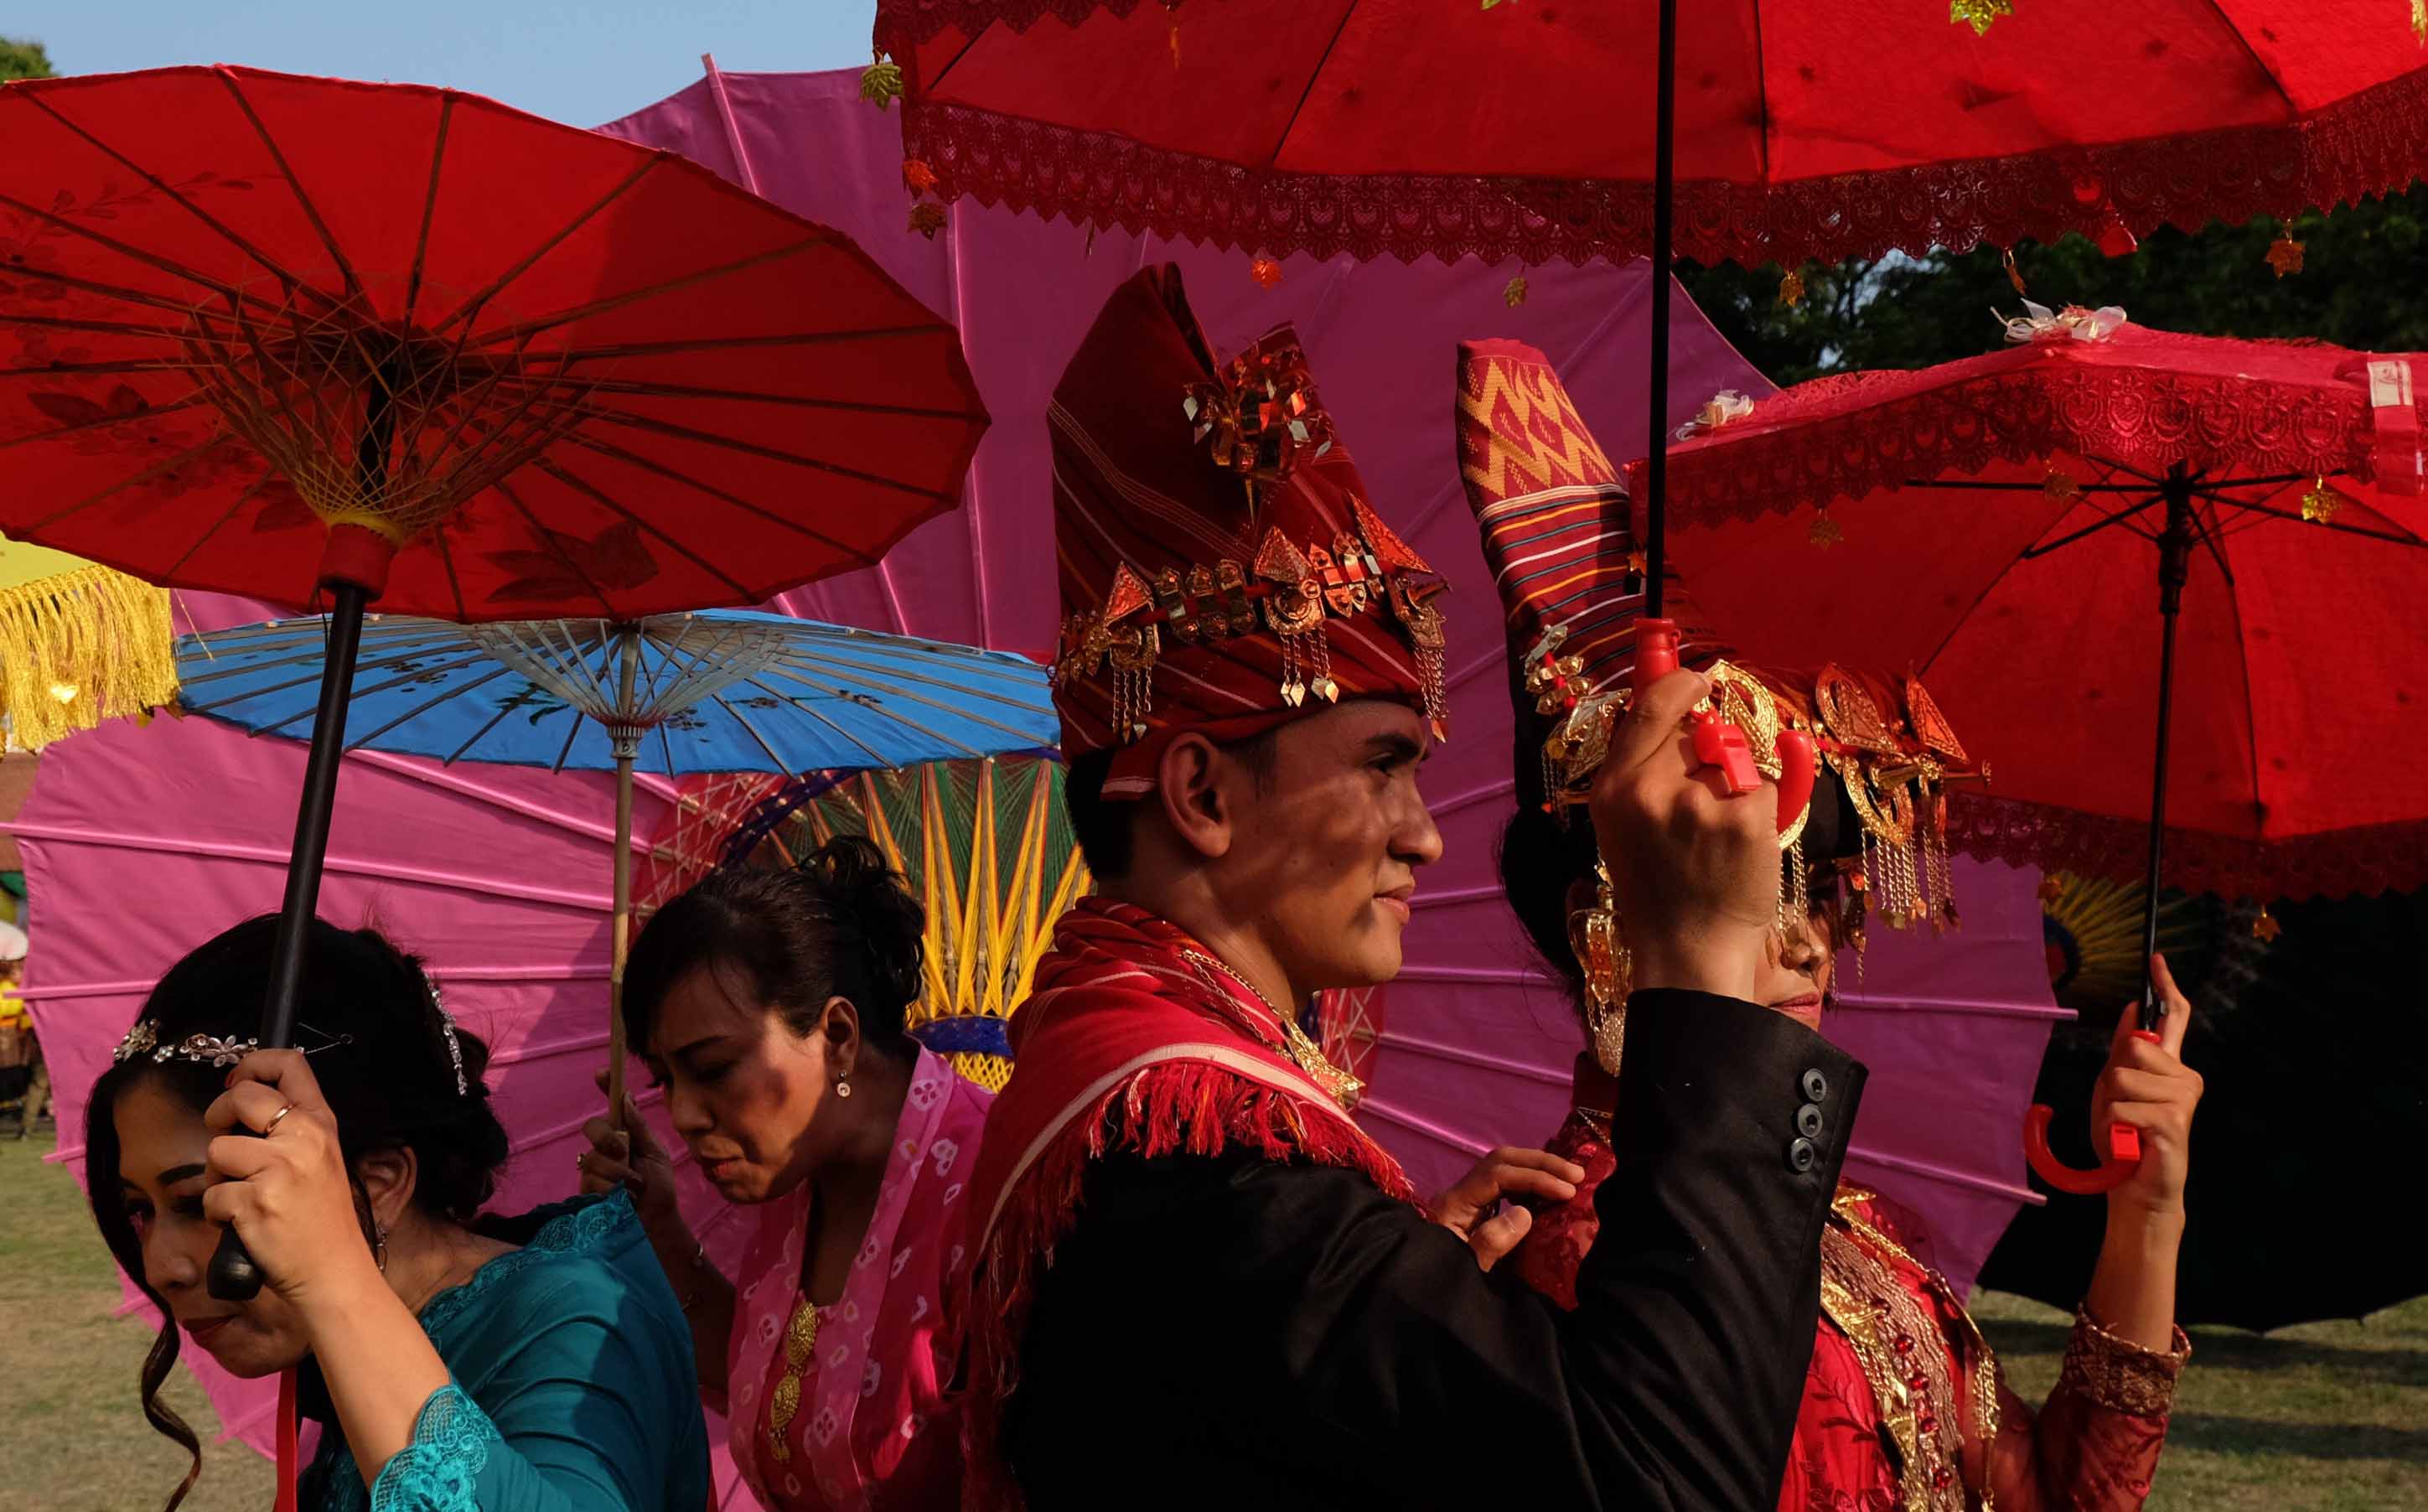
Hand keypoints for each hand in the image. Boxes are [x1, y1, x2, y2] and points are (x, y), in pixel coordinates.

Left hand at [203, 1050, 383, 1312]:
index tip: (237, 1082)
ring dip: (218, 1177)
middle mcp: (302, 1138)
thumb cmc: (322, 1219)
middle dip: (218, 1117)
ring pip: (217, 1150)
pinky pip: (212, 1196)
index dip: (253, 1064)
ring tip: (243, 1198)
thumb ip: (291, 1129)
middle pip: (239, 1097)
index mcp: (320, 1123)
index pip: (288, 1063)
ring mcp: (279, 1169)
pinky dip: (219, 1214)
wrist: (334, 1271)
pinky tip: (245, 1224)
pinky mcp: (254, 1203)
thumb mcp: (321, 1159)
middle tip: (228, 1146)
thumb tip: (238, 1101)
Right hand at [578, 1068, 680, 1236]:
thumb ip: (640, 1127)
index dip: (606, 1087)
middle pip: (592, 1128)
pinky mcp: (586, 1190)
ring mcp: (593, 1169)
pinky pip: (591, 1181)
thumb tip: (626, 1098)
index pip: (612, 1107)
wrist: (655, 1222)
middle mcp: (605, 1148)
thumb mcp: (656, 1153)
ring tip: (634, 1186)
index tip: (603, 1073)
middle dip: (607, 1138)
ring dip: (618, 1173)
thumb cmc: (658, 1187)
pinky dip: (612, 1189)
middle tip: (623, 1152)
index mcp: (625, 1134)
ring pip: (593, 1158)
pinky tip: (623, 1198)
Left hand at [1432, 1147, 1583, 1271]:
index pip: (1498, 1175)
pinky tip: (1547, 1194)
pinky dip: (1527, 1183)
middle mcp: (1458, 1194)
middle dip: (1540, 1163)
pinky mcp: (1472, 1210)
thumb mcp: (1466, 1271)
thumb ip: (1491, 1242)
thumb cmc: (1441, 1286)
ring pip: (1501, 1169)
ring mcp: (1465, 1200)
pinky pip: (1501, 1185)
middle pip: (1500, 1161)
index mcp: (1454, 1204)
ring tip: (1569, 1179)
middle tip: (1577, 1175)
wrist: (1416, 1298)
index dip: (1534, 1178)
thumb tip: (1524, 1212)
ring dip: (1535, 1169)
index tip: (1567, 1191)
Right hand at [1587, 669, 1779, 1000]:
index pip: (1648, 708)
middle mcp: (1648, 789)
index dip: (1677, 685)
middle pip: (1699, 734)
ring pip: (1737, 763)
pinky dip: (1766, 813)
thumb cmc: (1659, 891)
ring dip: (1739, 788)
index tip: (1699, 680)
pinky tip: (1743, 849)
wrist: (1685, 954)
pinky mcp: (1742, 821)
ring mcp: (1697, 804)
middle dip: (1714, 755)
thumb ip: (1641, 771)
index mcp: (1614, 789)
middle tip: (1708, 802)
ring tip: (1719, 840)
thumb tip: (1679, 710)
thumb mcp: (1622, 828)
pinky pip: (1767, 789)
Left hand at [2091, 954, 2202, 1222]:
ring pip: (2122, 1077)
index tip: (2156, 959)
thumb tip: (2132, 1011)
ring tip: (2126, 1127)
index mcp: (2170, 1065)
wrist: (2136, 1187)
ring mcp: (2184, 1098)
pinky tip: (2131, 1141)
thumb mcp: (2113, 1089)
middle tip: (2121, 1108)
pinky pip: (2122, 1107)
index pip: (2174, 1017)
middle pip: (2132, 1047)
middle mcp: (2184, 1076)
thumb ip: (2124, 1054)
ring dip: (2111, 1106)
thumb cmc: (2124, 1139)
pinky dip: (2114, 1126)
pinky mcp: (2175, 1122)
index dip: (2165, 986)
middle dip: (2112, 1077)